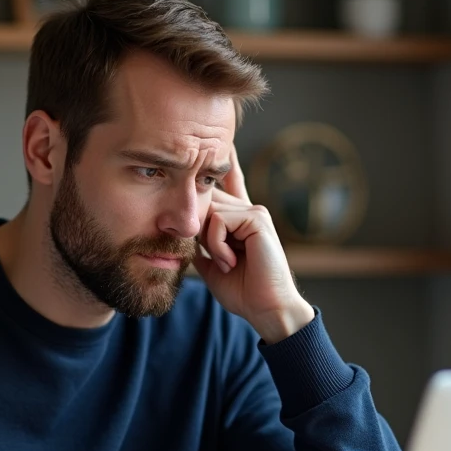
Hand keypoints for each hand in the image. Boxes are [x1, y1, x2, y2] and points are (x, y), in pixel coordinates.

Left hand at [194, 147, 314, 343]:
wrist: (266, 308)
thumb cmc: (243, 292)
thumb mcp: (213, 266)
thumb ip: (200, 246)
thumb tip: (184, 233)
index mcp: (240, 221)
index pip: (230, 185)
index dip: (226, 163)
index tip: (222, 142)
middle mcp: (248, 211)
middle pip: (206, 201)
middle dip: (201, 230)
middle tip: (221, 259)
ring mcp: (254, 211)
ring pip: (209, 212)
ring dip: (210, 243)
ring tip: (228, 262)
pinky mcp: (257, 217)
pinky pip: (218, 220)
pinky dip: (218, 244)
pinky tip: (232, 260)